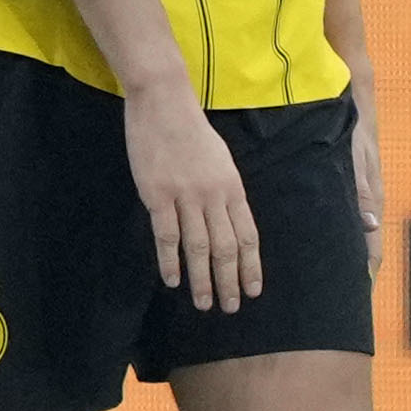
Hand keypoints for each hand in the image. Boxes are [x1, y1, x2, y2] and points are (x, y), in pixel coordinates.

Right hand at [123, 80, 259, 304]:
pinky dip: (169, 260)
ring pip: (198, 247)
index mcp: (234, 188)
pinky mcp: (157, 195)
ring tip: (203, 302)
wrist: (164, 103)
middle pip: (226, 248)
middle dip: (230, 281)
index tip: (253, 290)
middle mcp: (215, 197)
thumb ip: (224, 191)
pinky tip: (171, 278)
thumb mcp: (220, 161)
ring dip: (201, 279)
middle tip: (230, 307)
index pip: (248, 236)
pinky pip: (166, 235)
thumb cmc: (191, 130)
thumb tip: (227, 221)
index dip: (251, 266)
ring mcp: (186, 196)